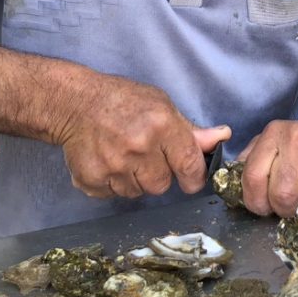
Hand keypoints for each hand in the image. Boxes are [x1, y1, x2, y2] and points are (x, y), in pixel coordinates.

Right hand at [52, 75, 229, 198]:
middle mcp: (139, 147)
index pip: (190, 166)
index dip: (192, 177)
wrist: (74, 103)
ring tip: (124, 156)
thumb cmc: (123, 101)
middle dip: (158, 174)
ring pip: (138, 193)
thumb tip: (223, 137)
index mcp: (162, 125)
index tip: (189, 176)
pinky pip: (114, 195)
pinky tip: (108, 162)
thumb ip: (191, 130)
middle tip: (145, 155)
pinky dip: (114, 184)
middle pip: (162, 185)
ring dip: (135, 180)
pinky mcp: (92, 179)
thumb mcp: (161, 106)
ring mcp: (113, 165)